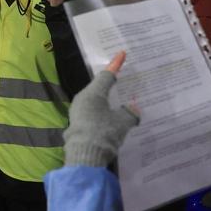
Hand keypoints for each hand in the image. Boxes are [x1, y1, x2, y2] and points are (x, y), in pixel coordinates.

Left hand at [63, 51, 137, 166]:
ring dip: (106, 100)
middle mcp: (82, 100)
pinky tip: (109, 118)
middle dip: (110, 84)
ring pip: (95, 101)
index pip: (106, 75)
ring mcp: (77, 112)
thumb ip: (130, 113)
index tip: (121, 53)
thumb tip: (133, 109)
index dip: (115, 65)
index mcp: (92, 94)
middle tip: (121, 79)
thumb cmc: (104, 133)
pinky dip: (102, 112)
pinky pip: (92, 113)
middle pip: (99, 87)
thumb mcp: (123, 123)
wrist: (85, 157)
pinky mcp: (77, 124)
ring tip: (118, 100)